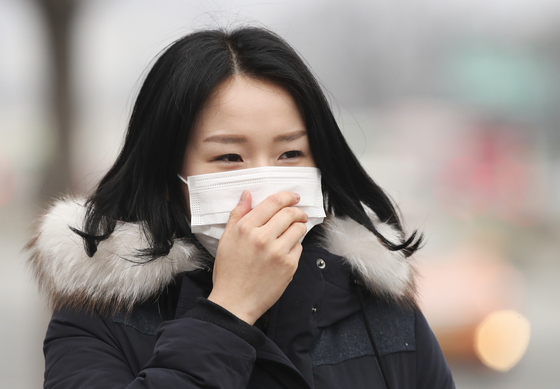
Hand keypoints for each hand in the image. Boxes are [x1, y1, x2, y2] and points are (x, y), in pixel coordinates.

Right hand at [207, 190, 307, 324]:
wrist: (234, 302)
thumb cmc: (228, 272)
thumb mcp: (226, 239)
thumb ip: (238, 214)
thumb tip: (247, 194)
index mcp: (246, 228)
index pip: (273, 203)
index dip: (287, 196)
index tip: (293, 196)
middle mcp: (263, 238)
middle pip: (289, 213)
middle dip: (297, 210)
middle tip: (298, 213)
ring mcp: (278, 252)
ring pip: (298, 229)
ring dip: (299, 226)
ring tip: (294, 230)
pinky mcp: (289, 266)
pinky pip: (299, 248)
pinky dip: (295, 246)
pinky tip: (286, 250)